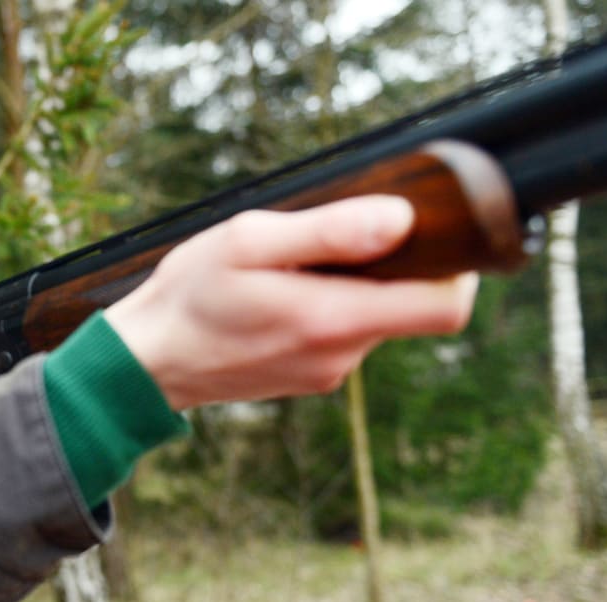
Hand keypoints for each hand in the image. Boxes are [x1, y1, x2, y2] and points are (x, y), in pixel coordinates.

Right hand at [104, 195, 478, 410]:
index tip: (438, 232)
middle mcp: (341, 356)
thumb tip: (401, 219)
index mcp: (333, 319)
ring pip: (377, 317)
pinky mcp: (311, 377)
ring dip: (355, 285)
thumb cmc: (189, 296)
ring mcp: (327, 372)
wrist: (146, 362)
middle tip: (340, 233)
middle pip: (412, 305)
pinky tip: (281, 294)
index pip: (446, 308)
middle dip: (393, 264)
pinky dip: (331, 306)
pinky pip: (345, 333)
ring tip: (293, 266)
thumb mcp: (249, 242)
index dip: (460, 267)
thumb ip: (329, 230)